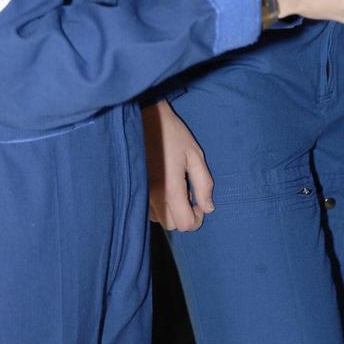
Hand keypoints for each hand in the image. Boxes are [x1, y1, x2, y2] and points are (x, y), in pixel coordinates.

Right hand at [141, 100, 213, 231]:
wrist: (144, 118)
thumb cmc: (172, 134)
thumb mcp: (195, 155)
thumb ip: (204, 184)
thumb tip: (208, 208)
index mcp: (170, 189)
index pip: (186, 224)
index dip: (198, 218)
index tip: (199, 200)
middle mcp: (153, 196)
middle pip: (172, 225)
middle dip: (185, 215)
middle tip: (189, 192)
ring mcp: (141, 193)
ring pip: (159, 219)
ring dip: (171, 210)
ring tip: (176, 186)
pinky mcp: (135, 188)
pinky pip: (148, 209)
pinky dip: (159, 205)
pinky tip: (163, 185)